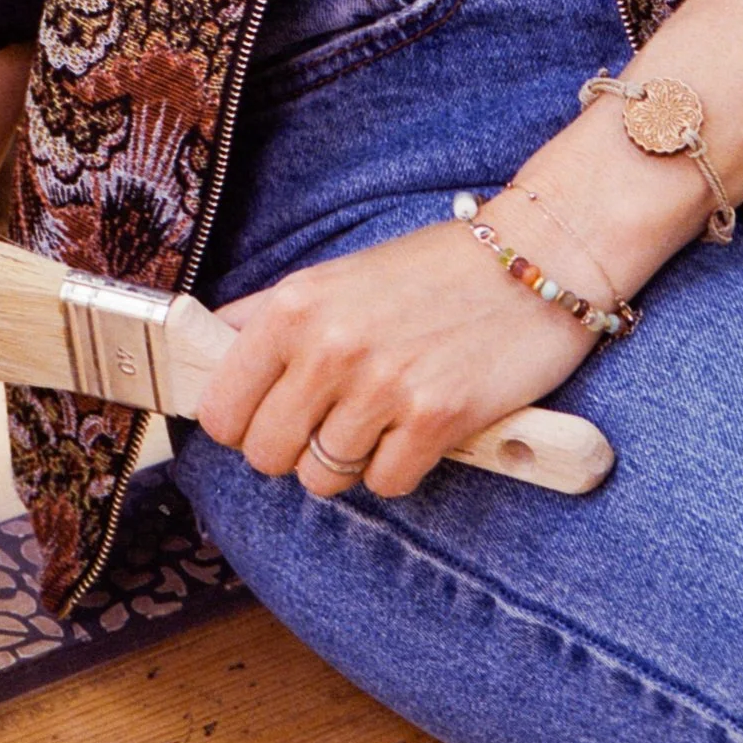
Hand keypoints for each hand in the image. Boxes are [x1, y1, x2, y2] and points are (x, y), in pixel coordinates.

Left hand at [193, 214, 595, 502]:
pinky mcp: (434, 419)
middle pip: (266, 455)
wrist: (535, 257)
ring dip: (351, 459)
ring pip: (322, 477)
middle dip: (295, 448)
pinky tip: (421, 425)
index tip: (268, 414)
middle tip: (334, 418)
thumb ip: (270, 317)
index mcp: (296, 305)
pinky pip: (385, 484)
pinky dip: (401, 466)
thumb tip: (208, 349)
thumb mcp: (339, 276)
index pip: (220, 409)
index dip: (242, 422)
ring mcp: (382, 384)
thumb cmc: (433, 270)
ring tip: (384, 415)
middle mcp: (330, 344)